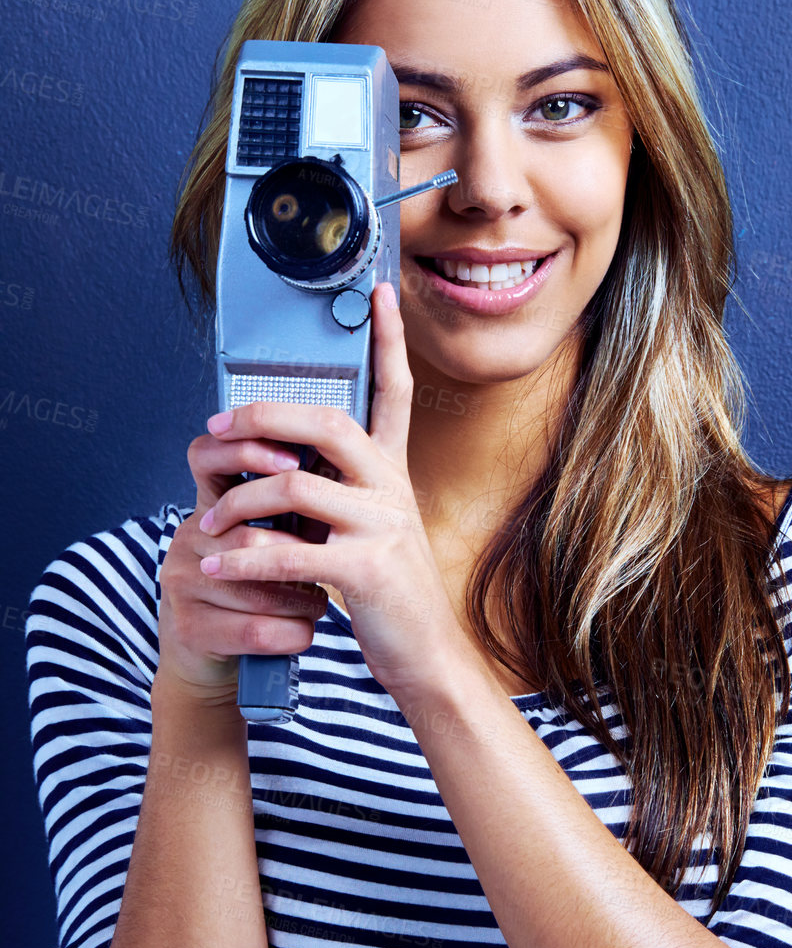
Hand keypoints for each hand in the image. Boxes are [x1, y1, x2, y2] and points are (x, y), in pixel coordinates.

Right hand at [158, 416, 329, 707]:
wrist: (221, 659)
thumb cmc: (261, 591)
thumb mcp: (273, 538)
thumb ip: (294, 503)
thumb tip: (348, 458)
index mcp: (209, 507)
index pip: (207, 457)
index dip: (246, 455)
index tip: (294, 464)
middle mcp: (187, 539)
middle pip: (250, 535)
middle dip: (302, 555)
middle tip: (329, 565)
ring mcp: (181, 584)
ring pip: (259, 586)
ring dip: (303, 600)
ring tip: (318, 601)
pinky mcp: (190, 629)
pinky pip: (256, 629)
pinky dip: (293, 633)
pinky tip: (303, 631)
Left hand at [192, 282, 464, 708]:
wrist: (426, 657)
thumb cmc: (390, 595)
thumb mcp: (373, 529)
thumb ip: (340, 491)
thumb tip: (282, 461)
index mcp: (393, 474)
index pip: (395, 392)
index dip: (389, 339)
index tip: (378, 291)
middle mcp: (393, 490)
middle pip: (326, 424)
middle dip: (262, 420)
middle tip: (219, 431)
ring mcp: (383, 528)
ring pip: (294, 486)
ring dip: (238, 503)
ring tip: (208, 526)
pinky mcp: (366, 570)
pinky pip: (287, 551)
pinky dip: (243, 558)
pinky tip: (219, 565)